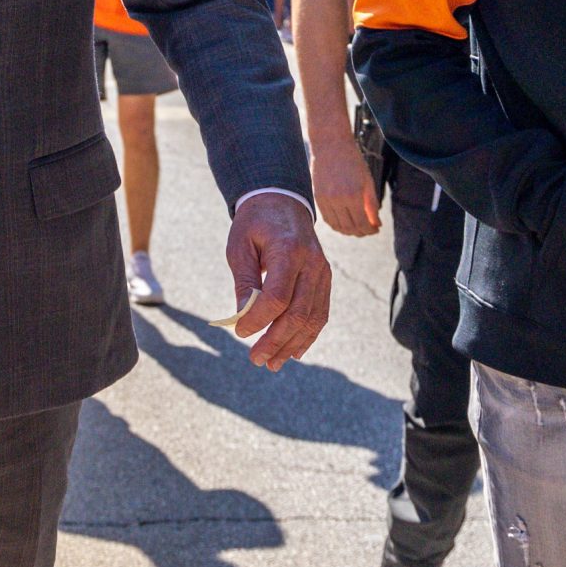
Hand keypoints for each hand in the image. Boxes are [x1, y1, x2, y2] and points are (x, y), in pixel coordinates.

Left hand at [226, 192, 331, 370]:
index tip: (239, 332)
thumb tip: (242, 316)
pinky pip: (320, 313)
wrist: (283, 203)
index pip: (277, 297)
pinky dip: (308, 335)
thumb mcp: (239, 245)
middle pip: (298, 313)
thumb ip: (244, 280)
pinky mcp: (325, 280)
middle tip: (256, 359)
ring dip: (292, 345)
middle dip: (276, 341)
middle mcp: (312, 264)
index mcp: (289, 250)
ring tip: (272, 363)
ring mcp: (323, 273)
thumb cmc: (255, 224)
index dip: (259, 320)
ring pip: (313, 318)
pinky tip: (293, 352)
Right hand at [311, 136, 380, 236]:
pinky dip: (336, 224)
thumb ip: (372, 205)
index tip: (375, 229)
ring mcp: (325, 199)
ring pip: (337, 226)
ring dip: (348, 231)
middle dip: (361, 232)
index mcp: (354, 195)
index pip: (362, 224)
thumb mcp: (367, 182)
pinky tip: (344, 222)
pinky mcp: (317, 197)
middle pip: (350, 228)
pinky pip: (327, 218)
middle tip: (368, 230)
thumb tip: (376, 224)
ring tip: (357, 227)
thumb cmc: (353, 161)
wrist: (331, 145)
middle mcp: (338, 199)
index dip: (370, 230)